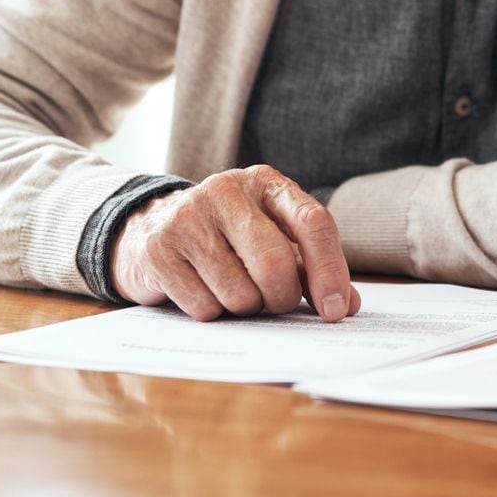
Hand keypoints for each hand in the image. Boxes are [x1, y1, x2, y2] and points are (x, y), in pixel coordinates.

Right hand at [110, 165, 359, 322]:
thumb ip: (311, 268)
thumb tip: (345, 305)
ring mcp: (189, 216)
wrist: (150, 228)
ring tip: (233, 290)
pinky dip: (213, 313)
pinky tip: (202, 291)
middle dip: (282, 298)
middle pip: (275, 264)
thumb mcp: (272, 239)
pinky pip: (205, 307)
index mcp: (266, 184)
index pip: (312, 222)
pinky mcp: (160, 248)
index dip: (330, 271)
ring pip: (240, 293)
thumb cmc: (227, 239)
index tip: (334, 310)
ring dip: (245, 308)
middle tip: (275, 303)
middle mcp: (227, 190)